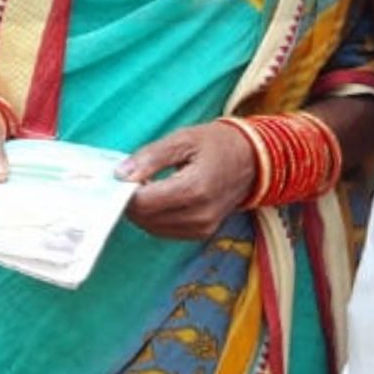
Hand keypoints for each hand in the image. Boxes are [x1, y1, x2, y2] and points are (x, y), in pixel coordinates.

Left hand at [118, 121, 257, 240]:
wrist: (252, 160)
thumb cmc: (216, 144)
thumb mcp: (182, 139)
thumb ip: (150, 157)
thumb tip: (120, 174)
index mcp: (195, 189)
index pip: (144, 203)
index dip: (125, 191)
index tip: (122, 175)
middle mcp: (200, 215)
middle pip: (145, 218)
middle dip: (132, 200)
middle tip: (132, 177)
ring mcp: (202, 228)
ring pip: (152, 227)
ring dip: (143, 210)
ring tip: (148, 184)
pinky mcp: (201, 233)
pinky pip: (165, 230)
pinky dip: (155, 216)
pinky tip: (160, 197)